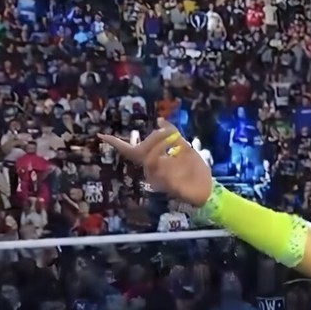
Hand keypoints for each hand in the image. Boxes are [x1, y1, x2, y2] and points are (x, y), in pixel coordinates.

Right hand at [99, 118, 213, 205]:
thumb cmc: (195, 170)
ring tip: (175, 138)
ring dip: (160, 145)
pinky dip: (169, 159)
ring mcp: (157, 179)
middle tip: (169, 131)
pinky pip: (162, 171)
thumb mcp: (185, 148)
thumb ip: (173, 135)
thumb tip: (161, 120)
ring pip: (149, 159)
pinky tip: (180, 154)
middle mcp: (151, 170)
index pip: (131, 151)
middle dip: (153, 138)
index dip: (116, 143)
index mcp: (153, 161)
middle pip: (139, 151)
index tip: (101, 135)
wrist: (209, 189)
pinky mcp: (166, 186)